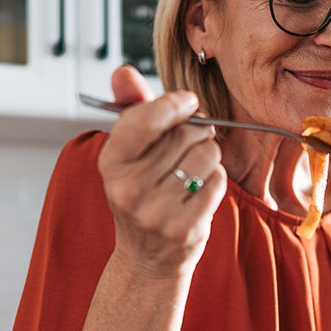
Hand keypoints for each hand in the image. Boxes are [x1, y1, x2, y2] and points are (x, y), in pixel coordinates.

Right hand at [98, 64, 224, 273]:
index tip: (186, 102)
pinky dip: (216, 180)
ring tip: (192, 170)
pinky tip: (199, 191)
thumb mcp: (128, 153)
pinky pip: (219, 180)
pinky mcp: (186, 228)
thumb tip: (123, 72)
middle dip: (195, 131)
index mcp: (111, 164)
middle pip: (184, 133)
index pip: (144, 119)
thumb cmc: (141, 194)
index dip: (172, 103)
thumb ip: (130, 109)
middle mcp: (130, 189)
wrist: (147, 259)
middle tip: (187, 145)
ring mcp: (157, 212)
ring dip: (208, 156)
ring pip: (207, 154)